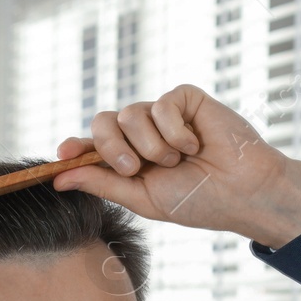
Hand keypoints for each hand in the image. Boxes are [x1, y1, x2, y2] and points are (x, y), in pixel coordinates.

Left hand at [50, 84, 300, 247]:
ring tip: (179, 160)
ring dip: (152, 145)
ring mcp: (164, 115)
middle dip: (112, 147)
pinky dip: (175, 130)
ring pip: (129, 114)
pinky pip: (161, 104)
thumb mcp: (143, 198)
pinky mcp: (185, 99)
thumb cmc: (198, 201)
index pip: (93, 146)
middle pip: (103, 123)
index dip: (76, 147)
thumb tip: (58, 178)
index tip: (63, 154)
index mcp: (131, 159)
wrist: (242, 192)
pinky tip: (196, 144)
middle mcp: (143, 134)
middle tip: (135, 168)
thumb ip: (102, 184)